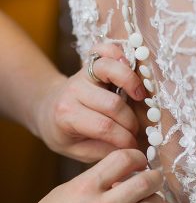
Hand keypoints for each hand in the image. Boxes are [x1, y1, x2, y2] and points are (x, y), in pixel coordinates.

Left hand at [33, 43, 145, 162]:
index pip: (103, 127)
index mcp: (67, 116)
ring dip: (131, 83)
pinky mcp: (90, 63)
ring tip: (140, 97)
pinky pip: (104, 50)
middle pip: (112, 104)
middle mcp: (73, 92)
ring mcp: (82, 74)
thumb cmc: (65, 133)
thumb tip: (130, 150)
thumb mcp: (75, 151)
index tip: (133, 147)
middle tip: (134, 132)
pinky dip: (118, 53)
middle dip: (130, 122)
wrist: (47, 109)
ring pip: (110, 69)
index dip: (124, 139)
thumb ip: (102, 152)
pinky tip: (129, 66)